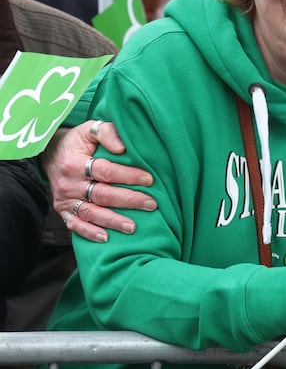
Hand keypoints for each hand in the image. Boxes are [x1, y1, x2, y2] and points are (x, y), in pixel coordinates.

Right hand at [42, 120, 154, 241]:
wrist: (51, 154)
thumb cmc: (78, 142)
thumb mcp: (90, 130)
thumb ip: (107, 132)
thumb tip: (122, 147)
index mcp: (75, 163)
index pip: (105, 171)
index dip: (128, 176)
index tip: (149, 180)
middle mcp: (69, 184)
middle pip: (102, 195)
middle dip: (128, 200)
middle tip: (151, 204)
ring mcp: (65, 199)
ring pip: (91, 213)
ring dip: (113, 221)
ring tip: (133, 227)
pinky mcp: (63, 210)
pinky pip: (75, 225)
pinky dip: (89, 233)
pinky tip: (105, 238)